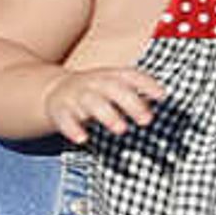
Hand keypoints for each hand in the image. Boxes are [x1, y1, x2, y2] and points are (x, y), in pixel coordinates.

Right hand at [40, 64, 166, 143]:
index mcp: (109, 76)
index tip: (162, 96)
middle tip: (147, 120)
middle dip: (131, 103)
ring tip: (122, 130)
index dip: (146, 84)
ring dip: (107, 114)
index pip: (130, 75)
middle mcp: (93, 82)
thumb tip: (163, 108)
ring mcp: (75, 95)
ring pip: (91, 101)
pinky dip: (73, 128)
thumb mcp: (112, 88)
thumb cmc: (94, 93)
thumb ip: (135, 98)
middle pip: (113, 88)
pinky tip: (82, 139)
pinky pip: (65, 118)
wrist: (52, 89)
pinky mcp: (59, 109)